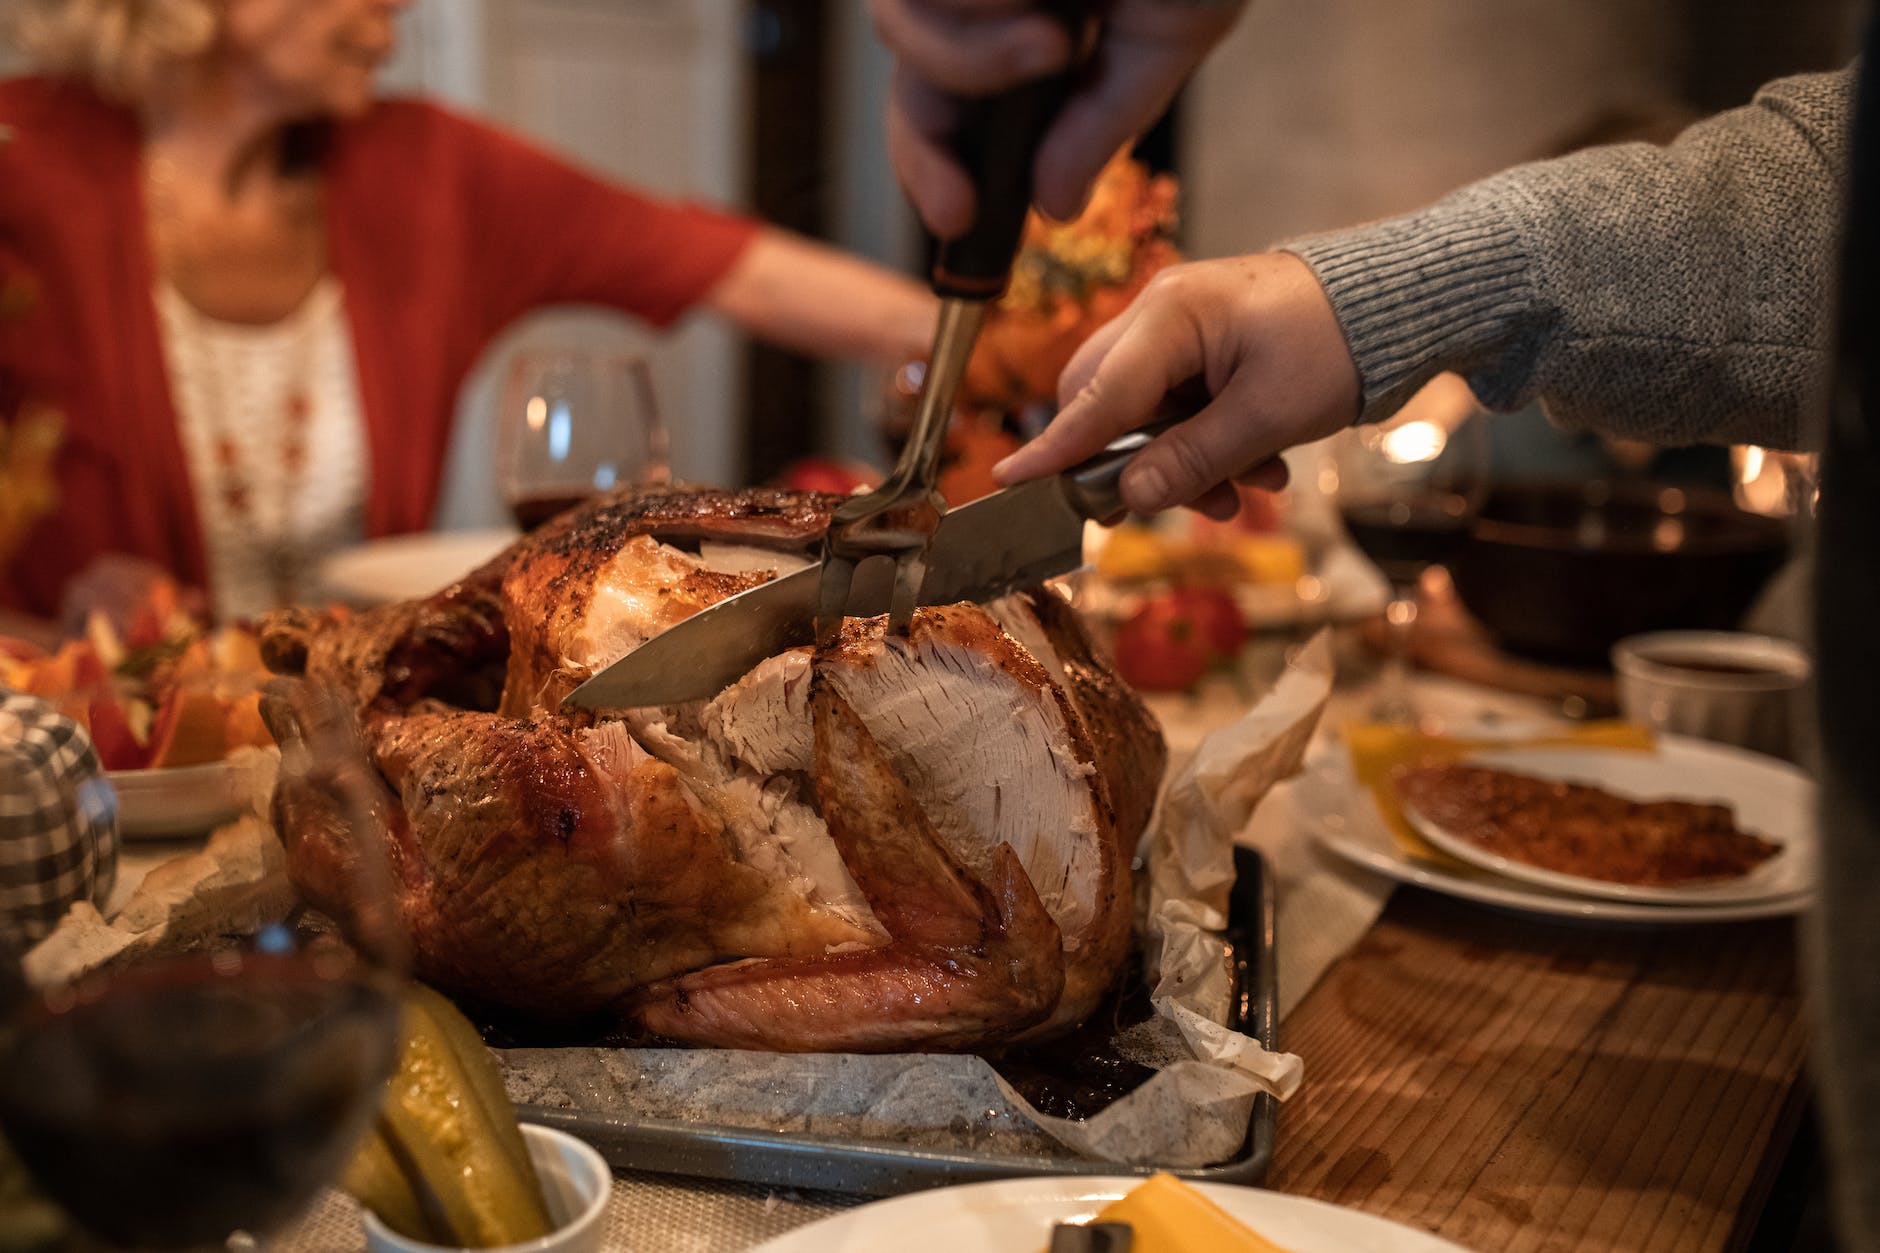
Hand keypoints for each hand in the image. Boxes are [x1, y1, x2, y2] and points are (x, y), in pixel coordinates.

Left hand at [870, 0, 1245, 236]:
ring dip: (971, 54)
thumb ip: (1105, 120)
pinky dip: (981, 3)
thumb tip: (1055, 207)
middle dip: (933, 134)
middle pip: (908, 76)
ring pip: (903, 25)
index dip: (934, 166)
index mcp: (1027, 25)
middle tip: (964, 191)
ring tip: (1054, 31)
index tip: (959, 217)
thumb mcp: (1171, 32)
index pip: (947, 107)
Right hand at [992, 252, 1362, 518]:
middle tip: (1177, 503)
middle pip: (1108, 403)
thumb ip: (1192, 458)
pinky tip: (1260, 467)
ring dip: (1185, 463)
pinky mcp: (1204, 350)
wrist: (1397, 305)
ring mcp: (1183, 332)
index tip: (1011, 480)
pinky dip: (1209, 445)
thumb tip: (1130, 497)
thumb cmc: (1339, 343)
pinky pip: (1179, 408)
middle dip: (1138, 463)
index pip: (1097, 394)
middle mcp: (1164, 315)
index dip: (1057, 446)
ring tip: (1245, 491)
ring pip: (1145, 414)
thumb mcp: (1268, 415)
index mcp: (1172, 316)